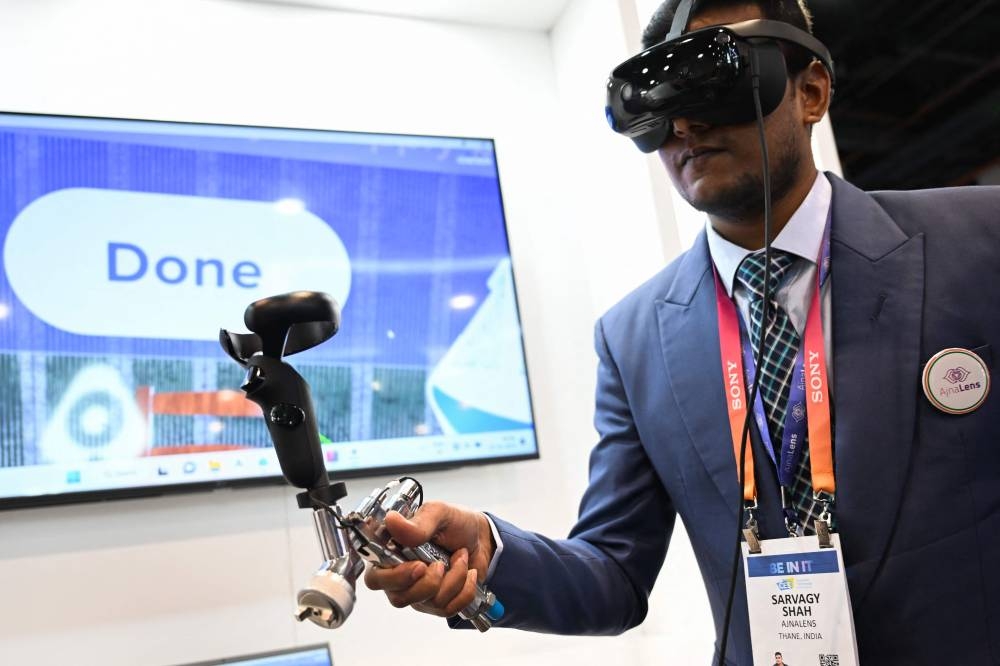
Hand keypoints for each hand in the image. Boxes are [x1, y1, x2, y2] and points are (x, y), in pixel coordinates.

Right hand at [363, 501, 494, 617]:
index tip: (419, 566)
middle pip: (399, 598)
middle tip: (441, 563)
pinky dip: (465, 589)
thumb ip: (417, 523)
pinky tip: (468, 572)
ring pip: (429, 603)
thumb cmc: (456, 524)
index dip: (395, 578)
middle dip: (428, 583)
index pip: (375, 578)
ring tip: (460, 558)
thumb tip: (391, 521)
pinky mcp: (438, 603)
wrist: (482, 538)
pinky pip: (449, 609)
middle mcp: (401, 577)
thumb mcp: (439, 513)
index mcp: (392, 553)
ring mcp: (419, 593)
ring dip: (454, 579)